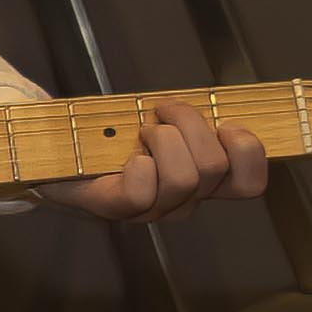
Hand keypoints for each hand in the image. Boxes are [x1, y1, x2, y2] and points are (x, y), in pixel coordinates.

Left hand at [33, 92, 266, 220]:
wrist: (60, 149)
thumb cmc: (117, 131)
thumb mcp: (166, 118)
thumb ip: (195, 116)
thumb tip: (220, 102)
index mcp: (203, 182)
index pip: (251, 182)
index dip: (248, 150)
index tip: (224, 123)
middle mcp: (183, 201)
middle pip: (215, 167)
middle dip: (190, 123)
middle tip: (161, 111)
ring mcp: (150, 209)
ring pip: (184, 177)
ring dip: (162, 138)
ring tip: (141, 130)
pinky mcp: (115, 207)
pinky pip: (143, 192)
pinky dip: (139, 165)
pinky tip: (128, 156)